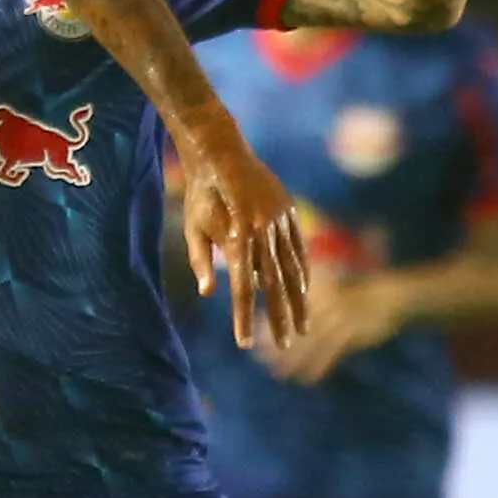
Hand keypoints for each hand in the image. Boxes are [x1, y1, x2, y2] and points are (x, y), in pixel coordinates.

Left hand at [180, 139, 311, 349]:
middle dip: (280, 317)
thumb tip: (208, 293)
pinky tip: (304, 292)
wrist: (222, 152)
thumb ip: (201, 260)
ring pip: (294, 268)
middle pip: (274, 284)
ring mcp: (280, 221)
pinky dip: (302, 272)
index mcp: (238, 237)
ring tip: (301, 326)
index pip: (243, 288)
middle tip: (284, 345)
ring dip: (298, 300)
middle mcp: (263, 232)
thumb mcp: (193, 227)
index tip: (244, 343)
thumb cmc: (201, 194)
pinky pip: (299, 248)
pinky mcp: (289, 212)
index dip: (244, 317)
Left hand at [258, 270, 400, 383]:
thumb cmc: (353, 291)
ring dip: (295, 359)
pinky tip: (307, 379)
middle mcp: (328, 299)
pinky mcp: (356, 331)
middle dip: (278, 343)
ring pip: (313, 341)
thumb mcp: (328, 285)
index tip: (255, 339)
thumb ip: (304, 297)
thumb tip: (273, 312)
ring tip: (279, 374)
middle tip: (260, 359)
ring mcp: (342, 315)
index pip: (288, 306)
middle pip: (296, 324)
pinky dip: (320, 365)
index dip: (270, 323)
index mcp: (318, 287)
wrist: (390, 296)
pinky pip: (334, 351)